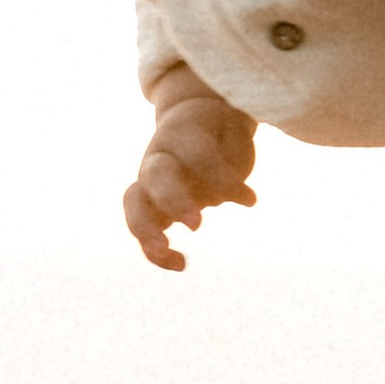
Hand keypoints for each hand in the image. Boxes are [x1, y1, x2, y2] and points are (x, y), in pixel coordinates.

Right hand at [126, 91, 256, 271]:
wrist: (193, 118)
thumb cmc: (221, 131)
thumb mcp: (235, 137)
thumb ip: (234, 164)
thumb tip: (245, 201)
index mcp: (182, 131)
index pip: (197, 156)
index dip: (221, 179)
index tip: (250, 201)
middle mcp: (160, 156)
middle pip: (155, 176)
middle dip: (172, 200)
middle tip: (196, 225)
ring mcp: (150, 181)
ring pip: (134, 203)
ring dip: (146, 229)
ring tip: (166, 252)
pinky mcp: (151, 206)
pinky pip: (143, 231)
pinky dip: (156, 252)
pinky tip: (181, 264)